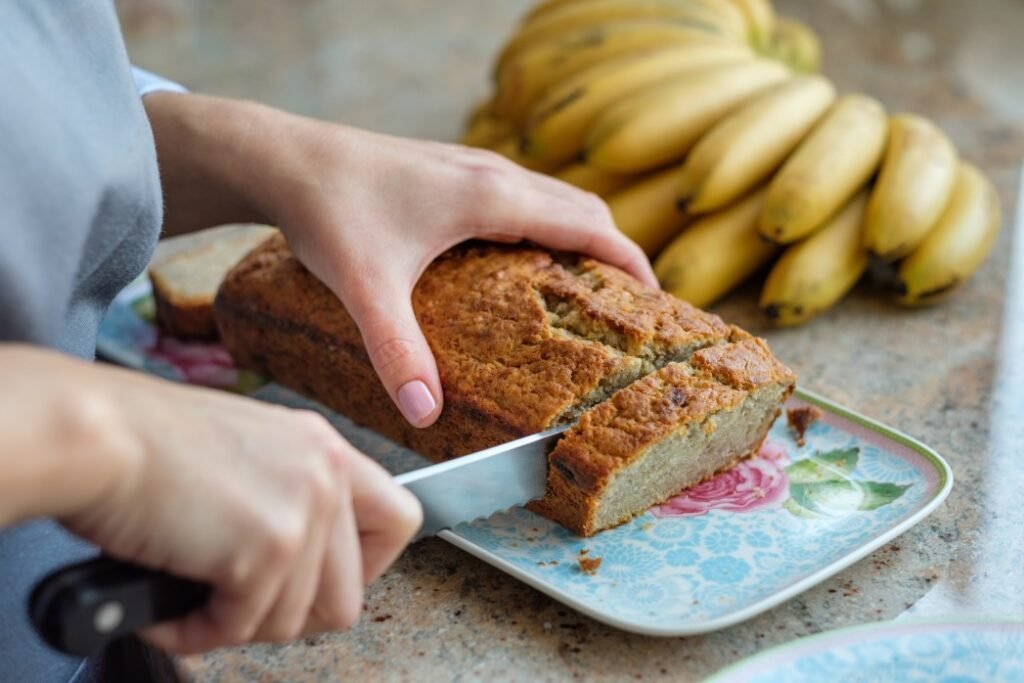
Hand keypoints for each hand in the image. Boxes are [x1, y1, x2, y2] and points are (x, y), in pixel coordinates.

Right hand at [0, 348, 421, 653]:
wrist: (97, 433)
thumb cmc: (147, 444)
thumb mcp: (248, 455)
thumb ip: (288, 498)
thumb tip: (299, 566)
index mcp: (324, 447)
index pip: (399, 519)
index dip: (364, 568)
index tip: (318, 582)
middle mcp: (327, 473)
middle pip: (350, 593)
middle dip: (290, 617)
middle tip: (238, 606)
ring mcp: (303, 510)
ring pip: (298, 621)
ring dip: (237, 625)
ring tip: (191, 600)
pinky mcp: (268, 548)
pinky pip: (242, 628)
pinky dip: (196, 632)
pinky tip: (165, 608)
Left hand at [144, 94, 656, 428]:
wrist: (282, 158)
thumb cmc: (327, 210)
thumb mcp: (366, 287)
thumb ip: (398, 351)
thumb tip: (425, 413)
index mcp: (492, 198)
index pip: (590, 225)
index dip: (631, 262)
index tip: (657, 302)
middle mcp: (492, 173)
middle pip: (582, 208)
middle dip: (613, 253)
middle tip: (624, 308)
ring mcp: (472, 166)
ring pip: (552, 197)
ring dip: (579, 235)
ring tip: (584, 289)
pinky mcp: (450, 171)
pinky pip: (522, 195)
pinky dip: (545, 224)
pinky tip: (520, 263)